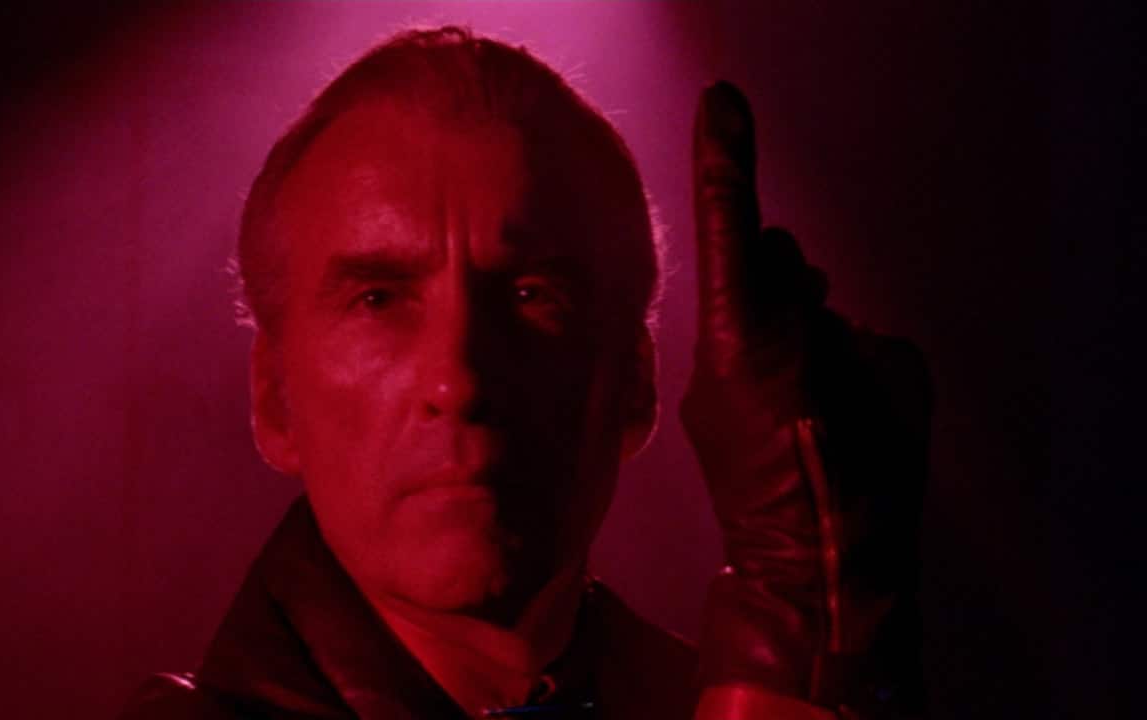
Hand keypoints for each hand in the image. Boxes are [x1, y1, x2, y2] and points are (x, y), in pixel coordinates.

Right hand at [682, 82, 929, 718]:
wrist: (826, 566)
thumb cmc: (749, 491)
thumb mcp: (709, 405)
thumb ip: (731, 334)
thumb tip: (765, 290)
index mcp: (739, 335)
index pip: (730, 224)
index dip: (723, 162)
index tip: (724, 104)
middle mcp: (807, 325)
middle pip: (785, 266)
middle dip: (773, 291)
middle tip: (764, 361)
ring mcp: (860, 344)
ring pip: (825, 307)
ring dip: (811, 335)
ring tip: (806, 408)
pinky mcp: (905, 365)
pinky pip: (865, 342)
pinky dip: (851, 368)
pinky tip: (844, 420)